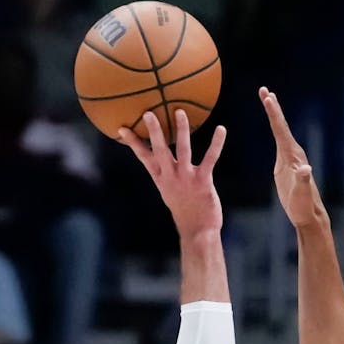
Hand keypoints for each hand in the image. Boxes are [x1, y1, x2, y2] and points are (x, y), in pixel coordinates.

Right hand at [118, 109, 225, 239]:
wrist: (197, 230)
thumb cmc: (184, 208)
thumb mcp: (169, 190)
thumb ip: (165, 173)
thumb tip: (161, 160)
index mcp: (161, 178)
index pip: (143, 157)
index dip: (133, 142)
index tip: (122, 128)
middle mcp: (171, 176)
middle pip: (160, 150)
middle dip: (154, 131)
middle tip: (148, 113)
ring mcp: (186, 178)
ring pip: (183, 150)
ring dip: (181, 130)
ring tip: (180, 112)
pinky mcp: (203, 181)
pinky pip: (210, 159)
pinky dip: (216, 144)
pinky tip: (221, 129)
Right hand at [261, 87, 325, 229]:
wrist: (308, 215)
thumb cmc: (304, 206)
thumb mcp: (302, 194)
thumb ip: (304, 181)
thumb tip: (306, 169)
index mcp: (293, 156)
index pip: (281, 130)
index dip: (274, 113)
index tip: (267, 97)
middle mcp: (292, 152)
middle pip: (280, 125)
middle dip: (272, 107)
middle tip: (264, 89)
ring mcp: (289, 158)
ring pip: (280, 131)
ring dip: (273, 115)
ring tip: (267, 98)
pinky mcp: (285, 164)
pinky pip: (279, 141)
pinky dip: (274, 129)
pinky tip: (273, 126)